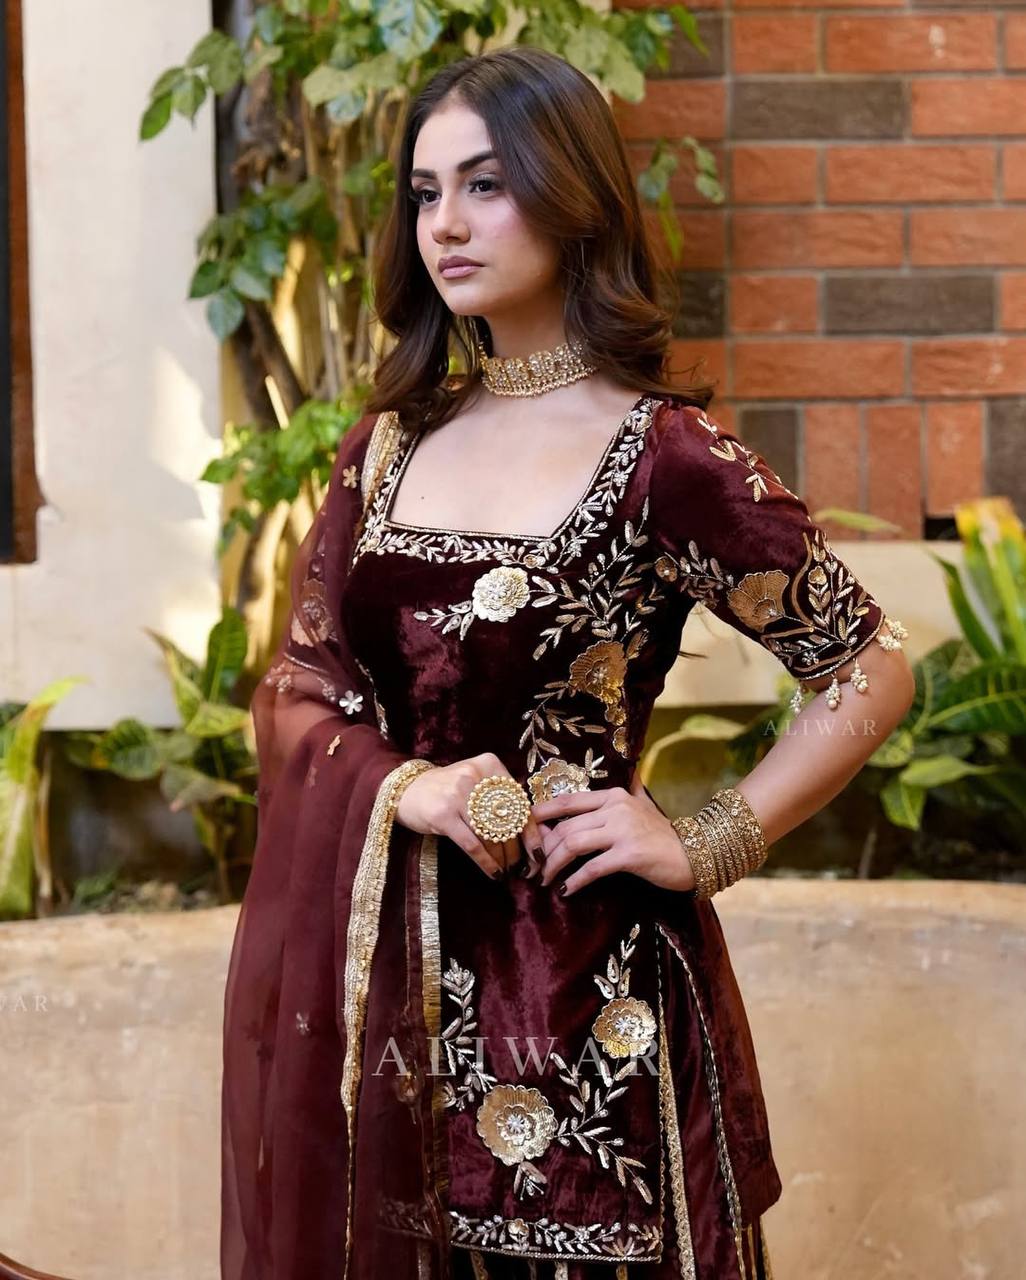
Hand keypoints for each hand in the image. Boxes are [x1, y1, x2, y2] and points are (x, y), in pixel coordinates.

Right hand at [395, 752, 544, 881]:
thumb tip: (531, 832)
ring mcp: (457, 795)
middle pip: (506, 820)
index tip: (538, 852)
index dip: (531, 831)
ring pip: (492, 834)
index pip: (519, 802)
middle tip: (521, 865)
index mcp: (489, 764)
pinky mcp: (443, 815)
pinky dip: (486, 862)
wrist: (407, 790)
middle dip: (516, 848)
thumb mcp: (476, 782)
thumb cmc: (448, 789)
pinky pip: (473, 845)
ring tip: (508, 870)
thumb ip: (501, 797)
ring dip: (502, 858)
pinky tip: (493, 873)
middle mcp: (474, 776)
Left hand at [530, 772, 694, 896]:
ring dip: (554, 865)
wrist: (695, 855)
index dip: (543, 813)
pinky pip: (592, 868)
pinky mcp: (630, 855)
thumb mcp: (645, 804)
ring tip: (544, 879)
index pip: (569, 801)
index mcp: (615, 796)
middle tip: (533, 866)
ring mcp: (623, 831)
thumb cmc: (664, 835)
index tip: (525, 828)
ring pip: (573, 844)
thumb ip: (632, 788)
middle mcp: (616, 809)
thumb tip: (629, 768)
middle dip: (544, 848)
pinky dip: (576, 880)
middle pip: (566, 826)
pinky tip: (567, 890)